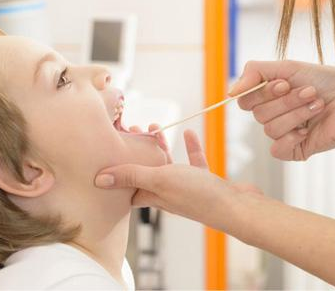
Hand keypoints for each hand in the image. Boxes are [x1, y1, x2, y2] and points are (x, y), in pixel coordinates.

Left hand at [95, 130, 260, 231]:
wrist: (236, 207)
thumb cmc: (197, 196)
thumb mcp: (159, 180)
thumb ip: (131, 176)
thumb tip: (98, 179)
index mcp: (153, 196)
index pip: (128, 188)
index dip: (118, 172)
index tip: (110, 151)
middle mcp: (168, 194)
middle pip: (147, 172)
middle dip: (138, 152)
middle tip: (131, 131)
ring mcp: (188, 188)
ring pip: (169, 165)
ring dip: (161, 147)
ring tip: (153, 127)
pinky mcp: (205, 182)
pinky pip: (194, 161)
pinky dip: (190, 147)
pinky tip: (189, 133)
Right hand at [230, 60, 334, 160]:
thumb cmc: (325, 80)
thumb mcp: (287, 67)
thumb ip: (254, 72)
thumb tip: (229, 92)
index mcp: (269, 96)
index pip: (245, 100)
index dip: (263, 93)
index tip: (284, 84)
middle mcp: (274, 114)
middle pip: (258, 115)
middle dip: (286, 102)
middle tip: (311, 92)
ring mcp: (284, 133)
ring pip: (269, 130)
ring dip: (297, 114)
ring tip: (318, 104)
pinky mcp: (295, 150)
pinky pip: (277, 149)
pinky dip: (292, 138)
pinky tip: (308, 130)